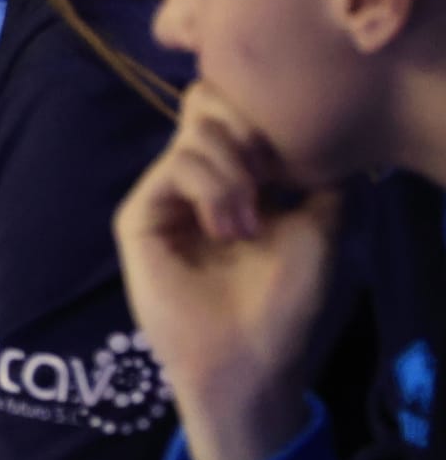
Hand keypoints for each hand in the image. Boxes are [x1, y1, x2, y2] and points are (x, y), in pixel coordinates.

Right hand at [114, 82, 340, 459]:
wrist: (249, 354)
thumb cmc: (285, 300)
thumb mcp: (319, 226)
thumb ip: (316, 174)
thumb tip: (311, 133)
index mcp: (234, 176)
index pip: (230, 110)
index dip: (259, 116)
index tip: (289, 160)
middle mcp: (194, 177)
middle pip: (205, 105)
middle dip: (247, 133)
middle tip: (267, 180)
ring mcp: (163, 193)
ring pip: (195, 136)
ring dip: (235, 175)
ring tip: (247, 225)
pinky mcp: (138, 213)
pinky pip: (174, 167)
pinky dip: (210, 189)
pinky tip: (226, 229)